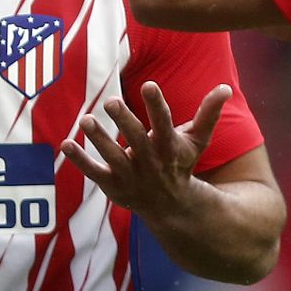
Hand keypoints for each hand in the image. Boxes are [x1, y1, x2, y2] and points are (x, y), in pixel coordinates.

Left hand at [61, 81, 229, 217]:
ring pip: (113, 157)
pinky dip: (80, 160)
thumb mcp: (197, 141)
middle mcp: (150, 162)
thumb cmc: (181, 163)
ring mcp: (130, 176)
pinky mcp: (113, 185)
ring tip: (86, 119)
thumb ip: (209, 113)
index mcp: (170, 148)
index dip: (157, 105)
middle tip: (111, 100)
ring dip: (99, 139)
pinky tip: (65, 143)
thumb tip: (225, 87)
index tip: (148, 84)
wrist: (169, 206)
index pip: (164, 124)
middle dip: (124, 121)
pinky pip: (94, 172)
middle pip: (136, 140)